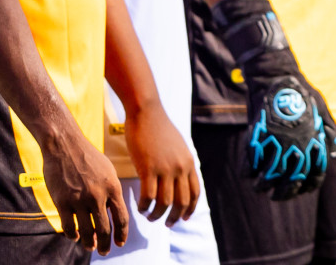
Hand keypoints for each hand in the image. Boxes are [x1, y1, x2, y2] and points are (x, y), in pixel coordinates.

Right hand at [40, 128, 127, 253]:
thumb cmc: (87, 156)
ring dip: (89, 243)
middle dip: (106, 244)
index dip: (122, 234)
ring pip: (87, 232)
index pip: (122, 218)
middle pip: (105, 229)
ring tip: (90, 247)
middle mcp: (98, 196)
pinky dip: (73, 235)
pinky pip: (69, 227)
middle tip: (105, 251)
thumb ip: (112, 191)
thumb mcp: (108, 170)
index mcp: (113, 187)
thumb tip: (115, 212)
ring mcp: (80, 200)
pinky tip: (74, 236)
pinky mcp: (63, 202)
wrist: (64, 144)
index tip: (120, 242)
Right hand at [124, 102, 200, 225]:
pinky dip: (145, 206)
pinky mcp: (149, 168)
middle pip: (181, 202)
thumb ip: (180, 162)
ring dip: (157, 214)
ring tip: (149, 216)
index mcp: (189, 163)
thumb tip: (179, 178)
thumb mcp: (178, 146)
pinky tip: (140, 207)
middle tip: (166, 223)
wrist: (146, 112)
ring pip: (164, 202)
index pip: (195, 193)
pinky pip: (148, 196)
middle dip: (174, 217)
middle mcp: (180, 168)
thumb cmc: (158, 128)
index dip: (190, 209)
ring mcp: (165, 168)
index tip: (182, 218)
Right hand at [211, 0, 335, 199]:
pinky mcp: (259, 136)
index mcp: (314, 144)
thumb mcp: (323, 110)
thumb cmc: (302, 92)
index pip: (315, 176)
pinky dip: (248, 170)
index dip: (307, 186)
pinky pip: (251, 161)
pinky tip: (248, 174)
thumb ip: (329, 133)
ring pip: (270, 175)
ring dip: (263, 185)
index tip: (299, 189)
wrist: (276, 76)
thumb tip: (332, 154)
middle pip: (291, 181)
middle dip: (284, 192)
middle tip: (276, 194)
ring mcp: (277, 142)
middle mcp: (297, 147)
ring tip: (259, 186)